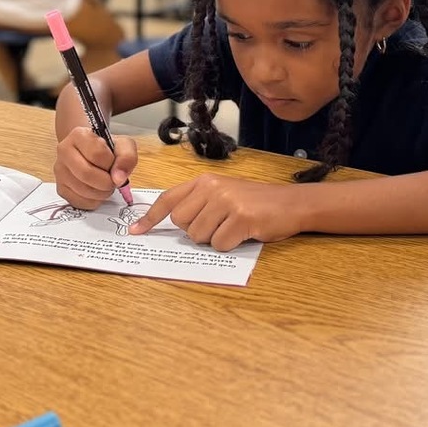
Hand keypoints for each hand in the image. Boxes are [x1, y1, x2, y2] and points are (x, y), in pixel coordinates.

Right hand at [54, 127, 137, 209]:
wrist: (92, 154)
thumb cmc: (107, 149)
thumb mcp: (124, 145)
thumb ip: (127, 157)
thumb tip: (118, 178)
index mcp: (79, 135)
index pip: (97, 154)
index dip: (111, 163)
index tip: (113, 163)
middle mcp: (64, 151)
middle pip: (86, 174)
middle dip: (107, 182)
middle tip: (113, 180)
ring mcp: (60, 171)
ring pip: (83, 190)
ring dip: (102, 192)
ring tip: (106, 184)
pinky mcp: (61, 188)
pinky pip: (79, 202)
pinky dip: (94, 201)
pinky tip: (97, 191)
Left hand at [129, 174, 301, 251]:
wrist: (291, 203)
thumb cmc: (257, 202)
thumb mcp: (225, 193)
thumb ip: (200, 202)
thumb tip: (174, 223)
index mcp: (205, 181)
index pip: (169, 199)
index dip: (150, 218)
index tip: (136, 231)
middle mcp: (212, 188)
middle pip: (181, 222)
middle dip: (196, 230)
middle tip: (219, 224)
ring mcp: (227, 202)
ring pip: (199, 236)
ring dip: (214, 239)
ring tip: (233, 227)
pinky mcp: (241, 219)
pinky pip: (219, 244)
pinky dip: (230, 245)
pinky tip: (244, 233)